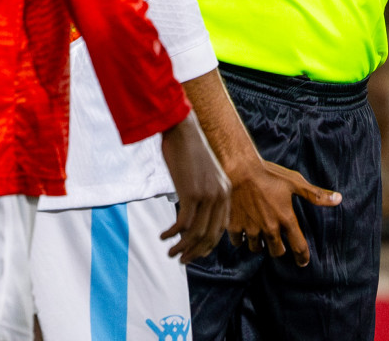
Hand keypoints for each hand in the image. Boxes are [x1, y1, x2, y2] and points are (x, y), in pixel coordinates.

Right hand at [159, 113, 229, 262]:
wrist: (182, 129)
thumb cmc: (188, 150)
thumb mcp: (202, 174)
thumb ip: (204, 193)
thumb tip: (192, 212)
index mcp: (225, 192)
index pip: (220, 229)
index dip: (207, 245)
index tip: (193, 252)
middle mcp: (220, 196)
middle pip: (210, 236)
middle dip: (194, 252)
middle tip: (180, 259)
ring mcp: (207, 195)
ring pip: (196, 234)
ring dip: (181, 247)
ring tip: (170, 252)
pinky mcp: (192, 193)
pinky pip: (183, 224)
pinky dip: (172, 234)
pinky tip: (163, 235)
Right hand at [226, 158, 340, 266]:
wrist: (239, 168)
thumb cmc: (269, 174)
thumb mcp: (294, 182)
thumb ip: (315, 195)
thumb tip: (339, 199)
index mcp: (286, 219)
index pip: (298, 247)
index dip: (302, 257)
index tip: (303, 262)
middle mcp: (269, 228)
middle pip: (276, 252)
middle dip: (278, 249)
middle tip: (277, 242)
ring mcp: (251, 229)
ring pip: (256, 248)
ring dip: (259, 244)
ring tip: (259, 235)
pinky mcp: (234, 226)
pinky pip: (238, 242)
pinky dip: (240, 238)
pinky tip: (243, 230)